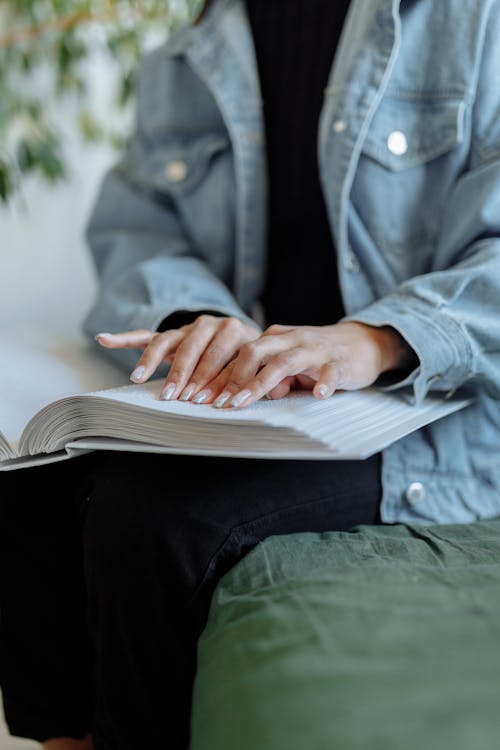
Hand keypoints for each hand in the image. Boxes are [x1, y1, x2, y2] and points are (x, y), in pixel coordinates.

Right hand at [95, 314, 260, 400]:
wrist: (248, 341)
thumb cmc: (255, 363)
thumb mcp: (265, 370)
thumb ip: (268, 379)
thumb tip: (276, 389)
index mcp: (237, 331)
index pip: (224, 358)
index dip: (216, 380)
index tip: (207, 401)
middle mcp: (212, 325)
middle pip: (194, 348)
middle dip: (184, 374)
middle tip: (175, 395)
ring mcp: (189, 329)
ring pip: (168, 341)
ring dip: (154, 361)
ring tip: (139, 377)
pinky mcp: (173, 335)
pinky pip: (147, 335)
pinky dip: (125, 338)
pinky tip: (105, 339)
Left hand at [193, 321, 412, 408]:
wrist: (362, 343)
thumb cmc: (317, 356)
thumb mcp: (286, 363)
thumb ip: (264, 375)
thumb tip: (242, 394)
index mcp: (274, 339)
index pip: (239, 354)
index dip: (217, 376)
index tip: (196, 397)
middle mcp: (290, 340)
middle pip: (254, 352)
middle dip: (231, 378)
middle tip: (213, 403)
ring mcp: (315, 349)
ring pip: (284, 362)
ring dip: (260, 383)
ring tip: (241, 402)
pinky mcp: (340, 362)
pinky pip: (331, 371)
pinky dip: (325, 382)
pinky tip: (319, 395)